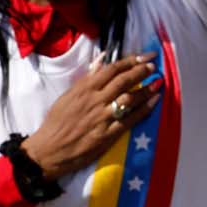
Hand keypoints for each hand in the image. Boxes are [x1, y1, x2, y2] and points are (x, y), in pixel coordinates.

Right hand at [21, 55, 161, 179]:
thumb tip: (102, 60)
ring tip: (158, 82)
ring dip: (146, 89)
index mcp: (85, 89)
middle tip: (153, 66)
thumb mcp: (68, 95)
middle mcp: (95, 101)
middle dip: (141, 71)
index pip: (112, 69)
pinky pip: (130, 120)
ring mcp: (102, 118)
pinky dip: (144, 110)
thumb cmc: (56, 122)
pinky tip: (154, 102)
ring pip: (130, 99)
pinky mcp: (107, 135)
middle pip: (124, 81)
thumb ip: (87, 78)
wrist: (48, 151)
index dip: (131, 60)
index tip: (144, 56)